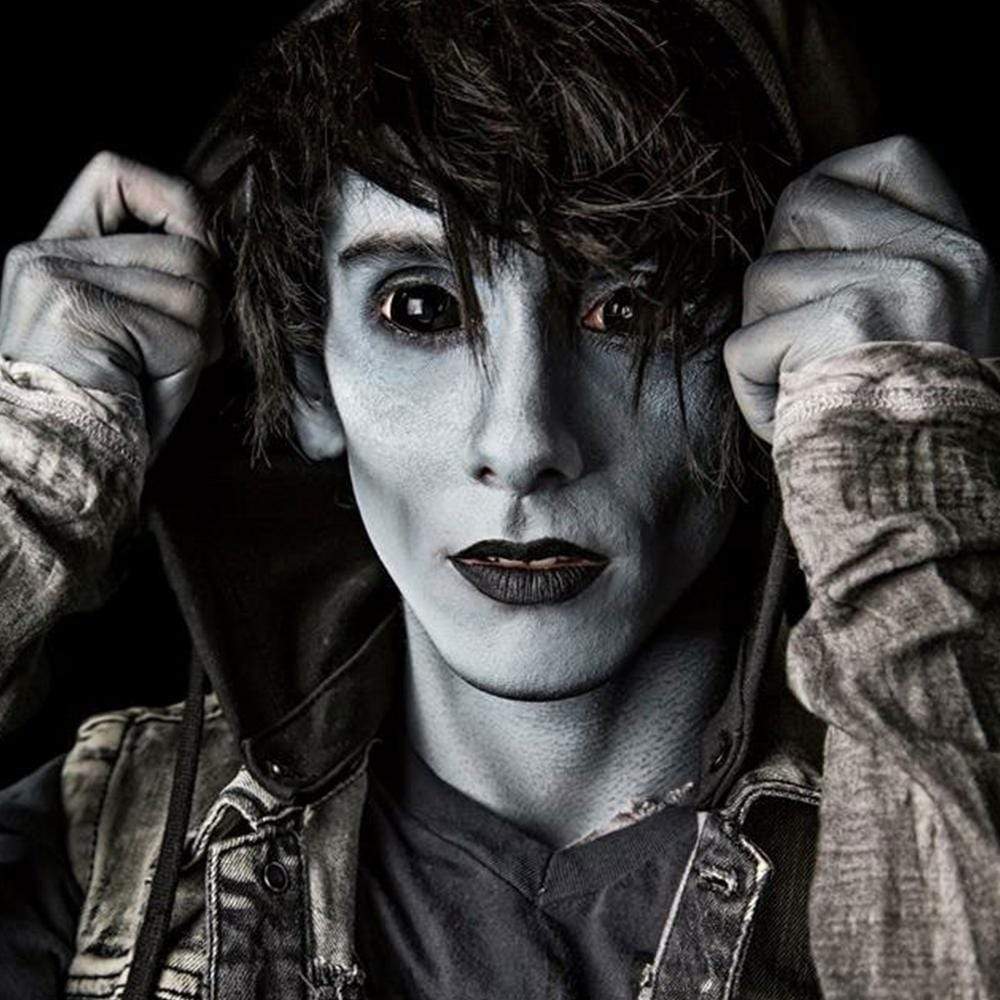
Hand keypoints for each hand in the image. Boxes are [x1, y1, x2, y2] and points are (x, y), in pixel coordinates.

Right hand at [0, 151, 221, 456]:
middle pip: (185, 247)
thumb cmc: (106, 415)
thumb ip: (157, 280)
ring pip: (194, 289)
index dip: (175, 202)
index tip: (202, 251)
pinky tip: (145, 392)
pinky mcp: (80, 309)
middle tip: (176, 359)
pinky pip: (186, 334)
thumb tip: (217, 243)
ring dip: (197, 346)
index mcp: (51, 253)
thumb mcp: (135, 337)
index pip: (113, 174)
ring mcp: (57, 278)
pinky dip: (185, 373)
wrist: (57, 473)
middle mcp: (44, 255)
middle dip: (205, 312)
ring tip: (154, 378)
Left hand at [724, 135, 997, 441]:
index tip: (807, 238)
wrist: (922, 504)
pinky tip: (792, 414)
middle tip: (798, 335)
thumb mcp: (926, 329)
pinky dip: (750, 390)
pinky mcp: (845, 326)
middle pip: (801, 205)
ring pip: (762, 277)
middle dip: (776, 273)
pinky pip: (743, 345)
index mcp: (961, 253)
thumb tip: (797, 219)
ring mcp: (896, 287)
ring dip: (761, 339)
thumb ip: (886, 263)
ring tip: (805, 384)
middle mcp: (938, 260)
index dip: (831, 183)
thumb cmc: (901, 424)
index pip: (893, 157)